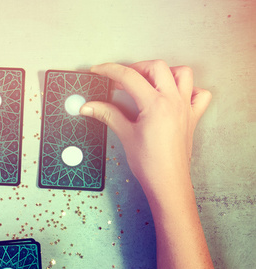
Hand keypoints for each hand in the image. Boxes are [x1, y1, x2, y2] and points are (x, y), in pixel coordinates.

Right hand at [80, 60, 211, 204]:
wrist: (167, 181)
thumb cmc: (149, 163)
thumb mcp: (125, 135)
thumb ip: (107, 114)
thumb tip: (89, 106)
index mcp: (156, 104)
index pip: (129, 77)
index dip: (110, 70)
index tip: (99, 71)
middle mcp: (174, 101)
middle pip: (157, 67)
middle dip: (136, 68)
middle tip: (121, 79)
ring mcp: (186, 107)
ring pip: (182, 74)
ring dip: (164, 72)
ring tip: (148, 82)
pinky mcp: (192, 116)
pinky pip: (199, 94)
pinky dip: (189, 89)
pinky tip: (174, 95)